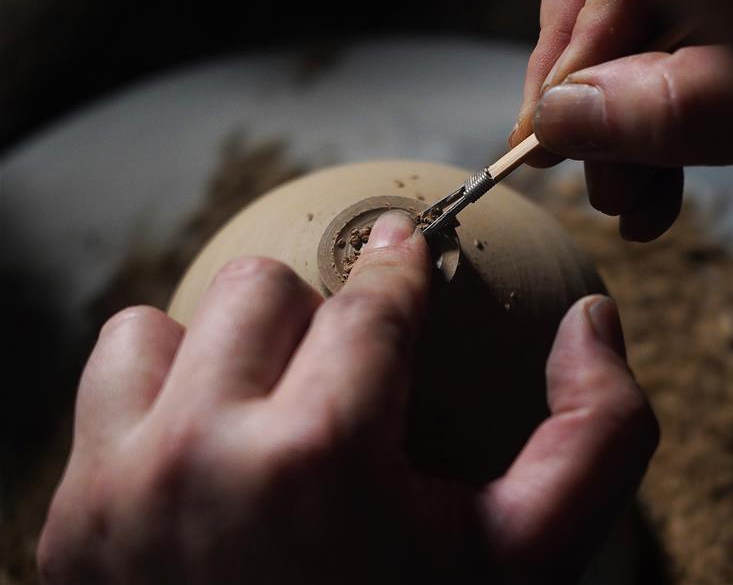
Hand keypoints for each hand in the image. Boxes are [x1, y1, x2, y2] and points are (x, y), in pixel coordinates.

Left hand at [38, 211, 657, 584]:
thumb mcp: (531, 562)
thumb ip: (595, 436)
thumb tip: (590, 320)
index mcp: (318, 460)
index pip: (369, 304)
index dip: (398, 265)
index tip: (403, 247)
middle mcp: (198, 461)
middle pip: (263, 290)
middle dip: (319, 318)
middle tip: (346, 371)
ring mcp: (117, 492)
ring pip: (166, 325)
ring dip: (226, 349)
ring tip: (268, 403)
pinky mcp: (68, 525)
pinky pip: (109, 384)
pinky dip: (160, 393)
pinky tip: (206, 442)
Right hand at [511, 0, 732, 241]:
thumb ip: (638, 111)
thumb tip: (556, 120)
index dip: (557, 78)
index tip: (540, 149)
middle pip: (619, 17)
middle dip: (607, 116)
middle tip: (610, 193)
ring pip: (664, 43)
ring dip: (646, 130)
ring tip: (645, 206)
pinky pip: (710, 53)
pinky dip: (691, 117)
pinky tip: (676, 179)